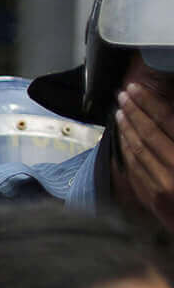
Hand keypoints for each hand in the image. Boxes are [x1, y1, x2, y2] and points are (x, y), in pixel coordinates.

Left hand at [116, 82, 173, 231]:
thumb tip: (168, 114)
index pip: (167, 120)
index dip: (149, 102)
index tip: (136, 88)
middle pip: (148, 133)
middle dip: (134, 111)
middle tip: (123, 94)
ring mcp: (162, 185)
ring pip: (137, 150)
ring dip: (126, 128)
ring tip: (120, 111)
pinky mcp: (153, 198)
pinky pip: (134, 170)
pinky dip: (126, 151)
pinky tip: (122, 139)